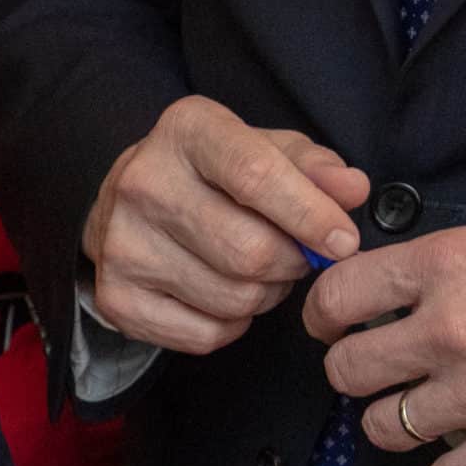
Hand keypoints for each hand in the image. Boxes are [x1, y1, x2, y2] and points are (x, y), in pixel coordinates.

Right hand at [82, 95, 369, 355]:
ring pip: (232, 299)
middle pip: (248, 251)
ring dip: (265, 295)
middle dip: (292, 264)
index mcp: (187, 131)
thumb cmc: (211, 176)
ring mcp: (121, 245)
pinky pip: (204, 334)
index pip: (255, 177)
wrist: (123, 206)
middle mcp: (143, 184)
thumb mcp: (265, 150)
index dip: (309, 216)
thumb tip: (351, 191)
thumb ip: (315, 167)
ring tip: (259, 274)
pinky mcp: (114, 297)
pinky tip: (224, 297)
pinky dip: (232, 325)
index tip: (344, 243)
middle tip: (297, 258)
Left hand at [308, 218, 465, 465]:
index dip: (324, 316)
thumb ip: (444, 263)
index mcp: (452, 266)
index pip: (338, 298)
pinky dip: (452, 465)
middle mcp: (456, 331)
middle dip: (358, 370)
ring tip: (431, 404)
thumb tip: (386, 286)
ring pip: (382, 428)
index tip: (332, 325)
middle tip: (383, 368)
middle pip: (346, 371)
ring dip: (399, 419)